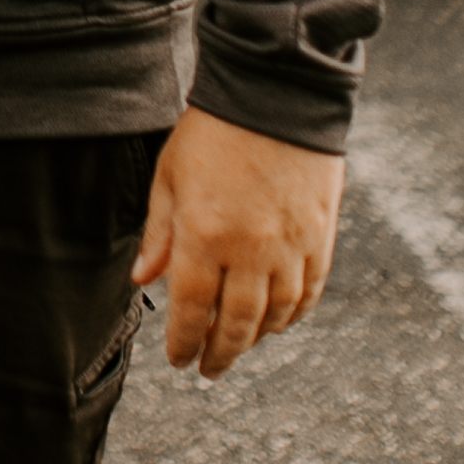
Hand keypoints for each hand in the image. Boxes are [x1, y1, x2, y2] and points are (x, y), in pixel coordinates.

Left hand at [130, 107, 339, 377]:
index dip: (184, 342)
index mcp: (204, 235)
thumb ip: (159, 233)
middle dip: (219, 353)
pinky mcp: (320, 236)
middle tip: (208, 369)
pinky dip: (294, 315)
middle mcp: (249, 250)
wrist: (275, 94)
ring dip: (255, 338)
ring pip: (275, 314)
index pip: (192, 309)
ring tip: (239, 346)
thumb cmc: (212, 131)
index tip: (178, 360)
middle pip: (236, 323)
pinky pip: (309, 292)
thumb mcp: (170, 177)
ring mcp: (290, 246)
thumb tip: (143, 279)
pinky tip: (279, 322)